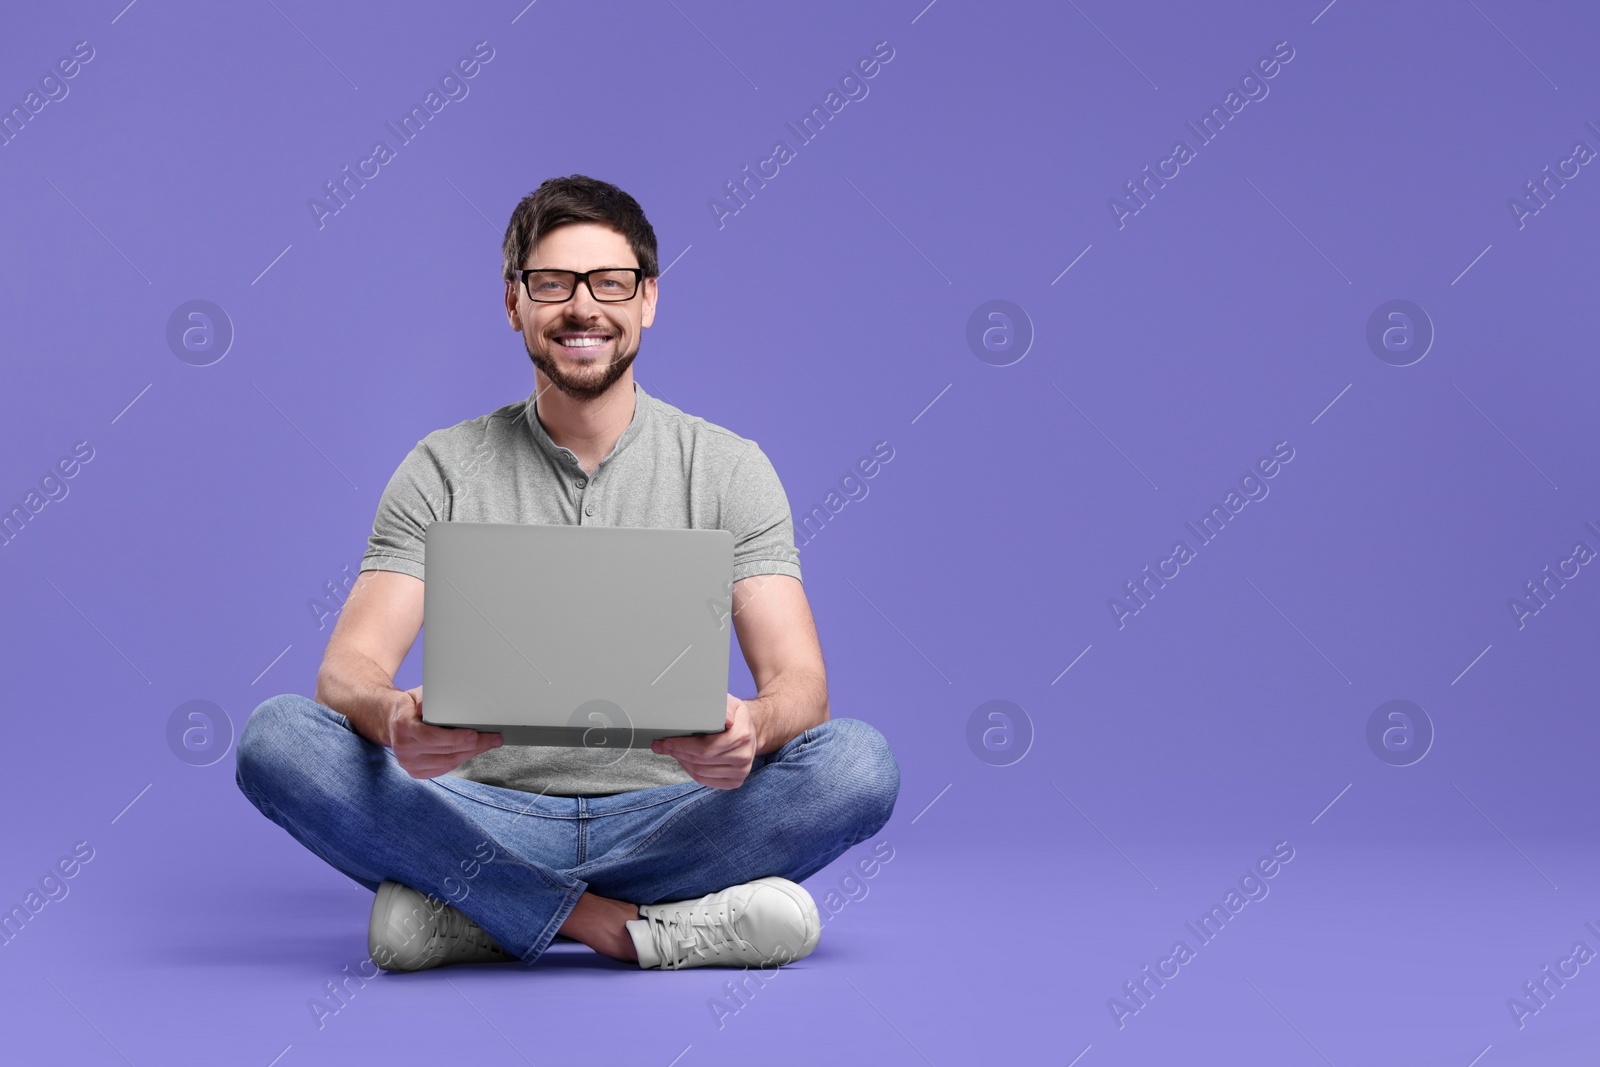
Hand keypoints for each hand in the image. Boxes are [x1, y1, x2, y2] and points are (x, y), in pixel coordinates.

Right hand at [387, 685, 503, 778]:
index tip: (473, 734)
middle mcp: (403, 747)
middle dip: (473, 745)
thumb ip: (426, 698)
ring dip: (471, 753)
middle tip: (494, 738)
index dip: (454, 737)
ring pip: (447, 762)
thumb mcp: (417, 694)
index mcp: (403, 725)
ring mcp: (408, 763)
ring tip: (489, 743)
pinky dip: (461, 760)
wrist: (393, 722)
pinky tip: (473, 751)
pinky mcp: (416, 772)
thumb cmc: (411, 706)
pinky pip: (444, 769)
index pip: (430, 736)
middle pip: (444, 751)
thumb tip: (428, 706)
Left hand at [651, 694, 756, 789]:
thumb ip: (726, 708)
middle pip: (701, 761)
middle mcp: (743, 756)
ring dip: (683, 762)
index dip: (683, 746)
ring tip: (673, 751)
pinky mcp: (735, 781)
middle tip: (663, 746)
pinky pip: (706, 781)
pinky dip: (691, 772)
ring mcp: (741, 771)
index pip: (706, 747)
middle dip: (678, 753)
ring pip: (701, 773)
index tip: (667, 741)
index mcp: (742, 735)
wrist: (751, 731)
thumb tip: (726, 720)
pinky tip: (685, 761)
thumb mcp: (731, 703)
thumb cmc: (735, 716)